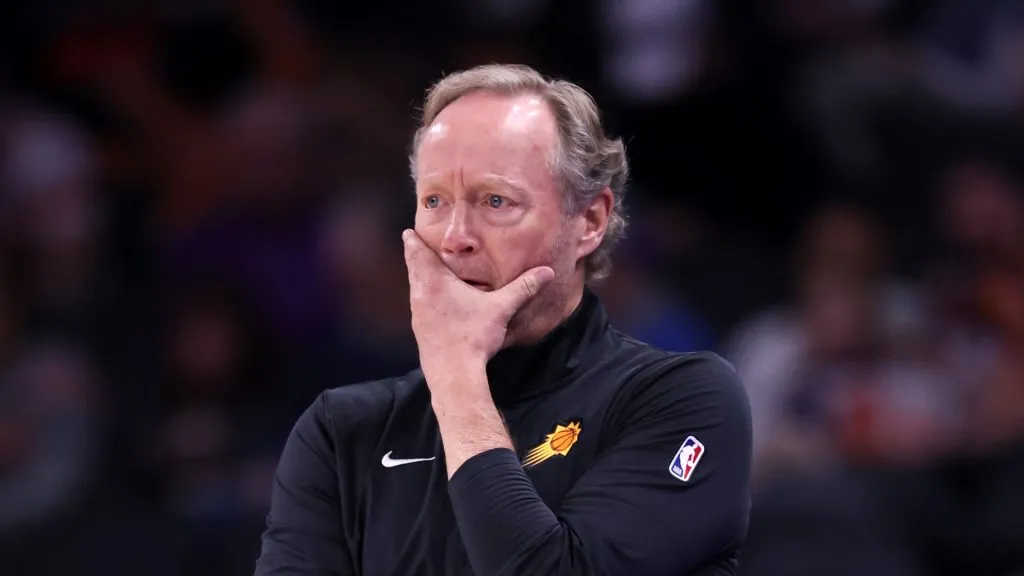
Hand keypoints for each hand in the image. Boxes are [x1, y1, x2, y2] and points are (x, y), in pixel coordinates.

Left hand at [402, 229, 553, 379]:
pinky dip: (422, 295)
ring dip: (417, 276)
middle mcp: (421, 294)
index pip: (418, 254)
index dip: (413, 242)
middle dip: (413, 255)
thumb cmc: (473, 336)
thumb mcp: (501, 308)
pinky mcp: (420, 330)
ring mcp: (417, 314)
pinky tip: (433, 302)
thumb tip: (547, 271)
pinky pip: (418, 305)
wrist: (453, 373)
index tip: (408, 232)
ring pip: (414, 287)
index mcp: (435, 282)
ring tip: (423, 269)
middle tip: (411, 243)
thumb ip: (523, 288)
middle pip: (412, 268)